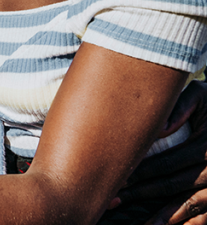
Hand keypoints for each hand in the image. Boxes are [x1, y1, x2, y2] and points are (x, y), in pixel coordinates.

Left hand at [116, 81, 206, 223]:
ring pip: (191, 204)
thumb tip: (160, 127)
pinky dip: (189, 223)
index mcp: (205, 147)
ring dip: (164, 216)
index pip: (166, 163)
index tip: (116, 178)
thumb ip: (181, 107)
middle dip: (141, 194)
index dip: (140, 172)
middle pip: (173, 185)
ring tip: (142, 224)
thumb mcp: (202, 97)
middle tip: (112, 201)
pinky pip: (206, 214)